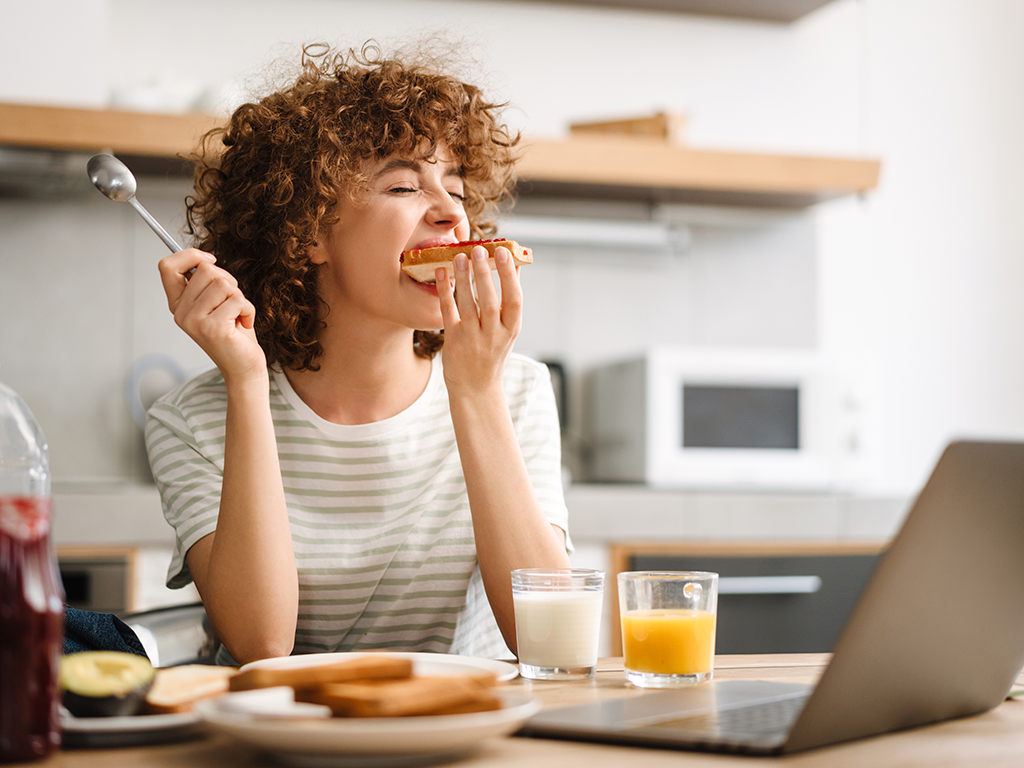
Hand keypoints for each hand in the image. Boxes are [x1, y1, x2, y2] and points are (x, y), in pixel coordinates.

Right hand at [157, 249, 265, 383]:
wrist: (243, 367)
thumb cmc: (234, 333)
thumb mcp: (215, 302)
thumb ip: (205, 283)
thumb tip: (204, 259)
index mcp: (178, 304)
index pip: (167, 266)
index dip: (190, 255)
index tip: (210, 259)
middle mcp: (181, 313)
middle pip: (206, 269)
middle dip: (229, 280)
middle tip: (232, 303)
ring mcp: (195, 321)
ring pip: (223, 283)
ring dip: (240, 297)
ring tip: (237, 315)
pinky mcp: (213, 328)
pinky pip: (237, 300)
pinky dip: (249, 310)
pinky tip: (244, 324)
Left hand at [435, 245, 521, 395]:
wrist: (476, 388)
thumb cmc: (493, 352)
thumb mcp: (508, 329)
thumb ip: (510, 299)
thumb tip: (516, 265)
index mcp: (512, 329)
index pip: (514, 300)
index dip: (510, 276)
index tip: (504, 252)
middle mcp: (494, 335)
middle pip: (489, 301)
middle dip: (484, 274)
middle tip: (478, 250)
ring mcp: (473, 339)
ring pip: (468, 306)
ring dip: (464, 279)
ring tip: (460, 257)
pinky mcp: (453, 341)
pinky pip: (448, 312)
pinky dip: (444, 292)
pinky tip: (441, 274)